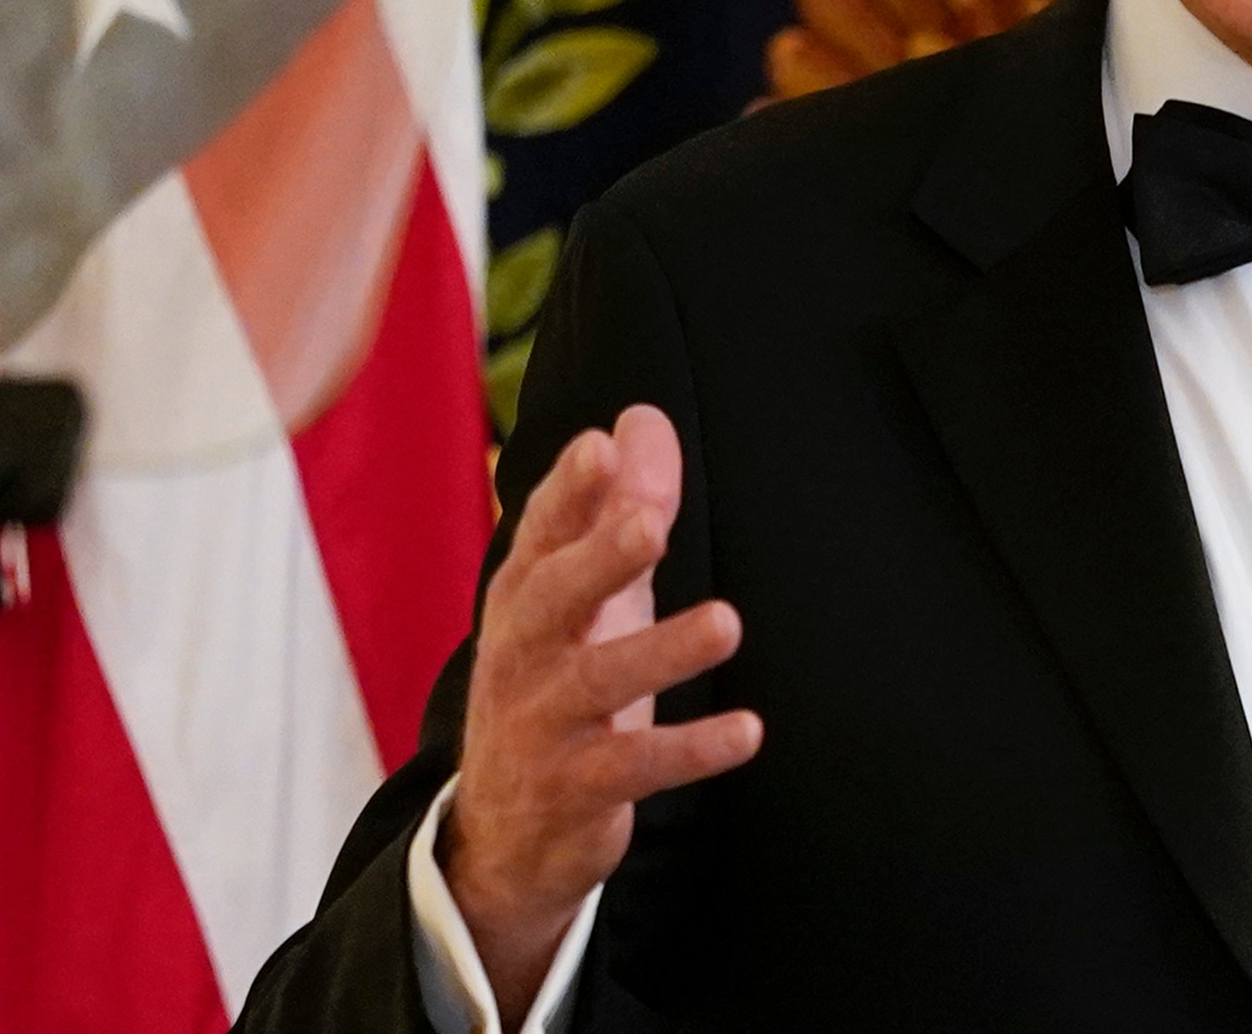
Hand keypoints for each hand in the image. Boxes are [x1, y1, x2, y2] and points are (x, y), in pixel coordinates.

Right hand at [442, 405, 762, 1027]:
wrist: (503, 833)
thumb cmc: (557, 681)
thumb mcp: (589, 595)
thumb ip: (620, 507)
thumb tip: (642, 418)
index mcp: (526, 598)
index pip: (541, 535)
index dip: (568, 491)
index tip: (598, 444)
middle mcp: (522, 655)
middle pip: (552, 599)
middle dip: (598, 558)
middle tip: (653, 522)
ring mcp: (541, 726)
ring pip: (596, 683)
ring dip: (661, 651)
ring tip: (727, 622)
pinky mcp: (573, 790)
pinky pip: (632, 768)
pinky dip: (689, 750)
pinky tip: (748, 731)